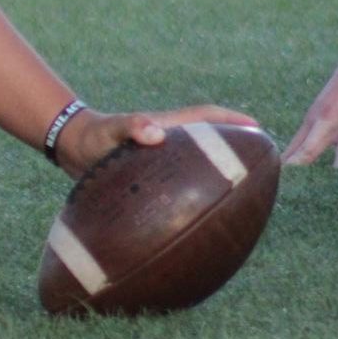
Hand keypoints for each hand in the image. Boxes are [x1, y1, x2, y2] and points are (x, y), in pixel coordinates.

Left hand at [53, 103, 262, 180]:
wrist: (73, 148)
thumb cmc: (94, 135)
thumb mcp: (111, 129)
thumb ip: (131, 126)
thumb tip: (156, 133)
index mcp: (168, 127)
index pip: (207, 118)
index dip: (234, 122)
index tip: (260, 131)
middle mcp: (171, 142)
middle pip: (211, 141)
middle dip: (237, 148)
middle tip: (265, 166)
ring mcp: (164, 159)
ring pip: (200, 164)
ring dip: (222, 173)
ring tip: (247, 197)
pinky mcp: (155, 178)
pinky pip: (185, 184)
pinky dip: (200, 194)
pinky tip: (207, 220)